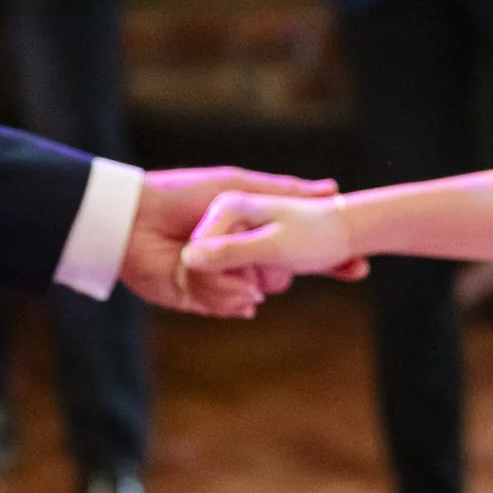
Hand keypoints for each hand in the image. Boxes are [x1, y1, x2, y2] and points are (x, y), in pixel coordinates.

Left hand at [123, 168, 352, 316]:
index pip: (293, 250)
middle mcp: (235, 257)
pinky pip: (225, 305)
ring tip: (235, 272)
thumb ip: (284, 190)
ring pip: (252, 292)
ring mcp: (217, 280)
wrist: (133, 221)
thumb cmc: (183, 196)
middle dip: (282, 274)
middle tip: (279, 270)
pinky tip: (224, 286)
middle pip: (276, 277)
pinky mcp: (197, 299)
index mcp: (247, 232)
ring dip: (245, 284)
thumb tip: (332, 188)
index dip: (326, 260)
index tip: (358, 268)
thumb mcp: (240, 187)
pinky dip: (226, 297)